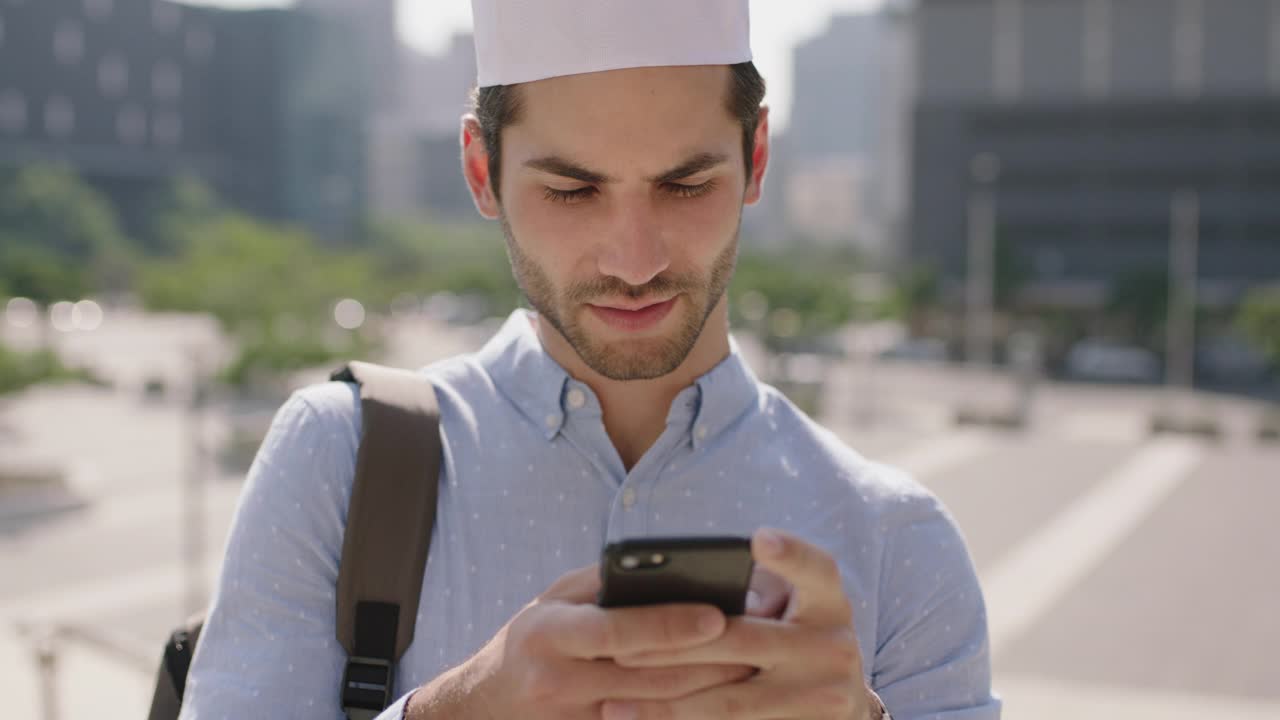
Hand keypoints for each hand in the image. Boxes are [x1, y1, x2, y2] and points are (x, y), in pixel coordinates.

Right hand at [410, 563, 755, 719]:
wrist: (482, 707)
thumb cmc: (531, 639)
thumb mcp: (553, 599)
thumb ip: (604, 583)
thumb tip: (667, 567)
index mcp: (548, 631)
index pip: (616, 629)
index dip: (669, 625)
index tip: (717, 615)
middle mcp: (557, 681)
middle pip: (647, 677)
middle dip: (708, 662)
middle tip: (758, 645)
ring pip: (656, 710)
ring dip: (708, 693)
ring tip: (752, 670)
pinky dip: (684, 716)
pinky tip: (717, 703)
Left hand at [606, 528, 876, 719]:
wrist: (840, 705)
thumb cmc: (798, 639)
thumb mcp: (794, 608)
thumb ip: (754, 592)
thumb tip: (669, 587)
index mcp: (830, 603)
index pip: (817, 569)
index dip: (790, 554)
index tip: (757, 538)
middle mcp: (834, 647)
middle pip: (746, 641)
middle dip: (675, 647)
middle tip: (618, 650)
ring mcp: (824, 696)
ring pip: (731, 702)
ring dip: (666, 704)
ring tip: (612, 704)